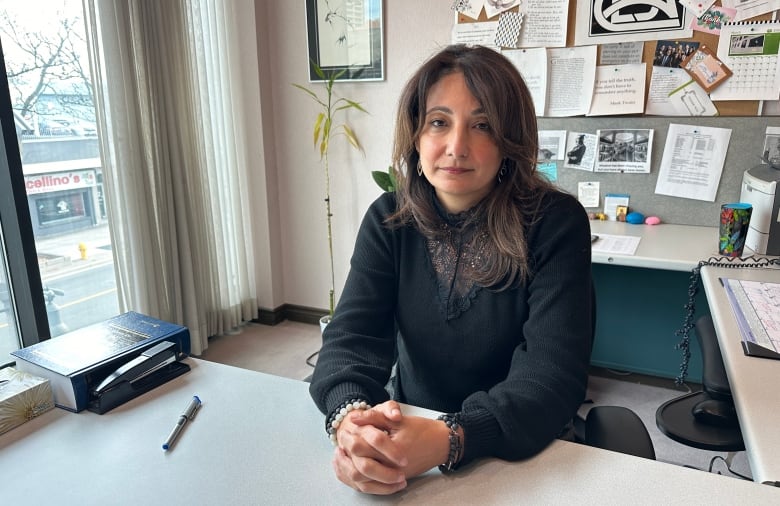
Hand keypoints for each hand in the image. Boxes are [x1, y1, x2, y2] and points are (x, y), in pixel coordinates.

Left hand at [333, 401, 452, 493]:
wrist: (441, 444)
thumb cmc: (422, 430)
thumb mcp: (397, 420)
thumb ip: (374, 417)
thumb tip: (354, 418)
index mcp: (392, 450)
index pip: (362, 446)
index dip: (351, 436)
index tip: (346, 428)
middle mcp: (392, 467)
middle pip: (360, 465)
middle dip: (349, 453)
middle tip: (343, 441)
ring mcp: (393, 476)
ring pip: (364, 479)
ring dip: (351, 467)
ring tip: (346, 452)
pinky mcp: (394, 480)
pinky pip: (372, 484)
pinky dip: (360, 476)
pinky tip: (356, 464)